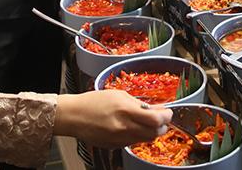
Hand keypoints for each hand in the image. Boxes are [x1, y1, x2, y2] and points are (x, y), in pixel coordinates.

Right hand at [54, 91, 172, 146]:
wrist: (74, 116)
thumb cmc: (94, 102)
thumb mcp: (119, 95)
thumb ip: (139, 104)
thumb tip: (157, 109)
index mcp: (125, 111)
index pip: (156, 120)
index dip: (166, 116)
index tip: (168, 112)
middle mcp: (124, 128)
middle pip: (155, 133)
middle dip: (162, 126)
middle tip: (161, 118)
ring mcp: (119, 140)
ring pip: (146, 140)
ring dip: (151, 131)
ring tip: (146, 121)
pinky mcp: (115, 147)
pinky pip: (134, 142)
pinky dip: (138, 135)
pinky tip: (132, 126)